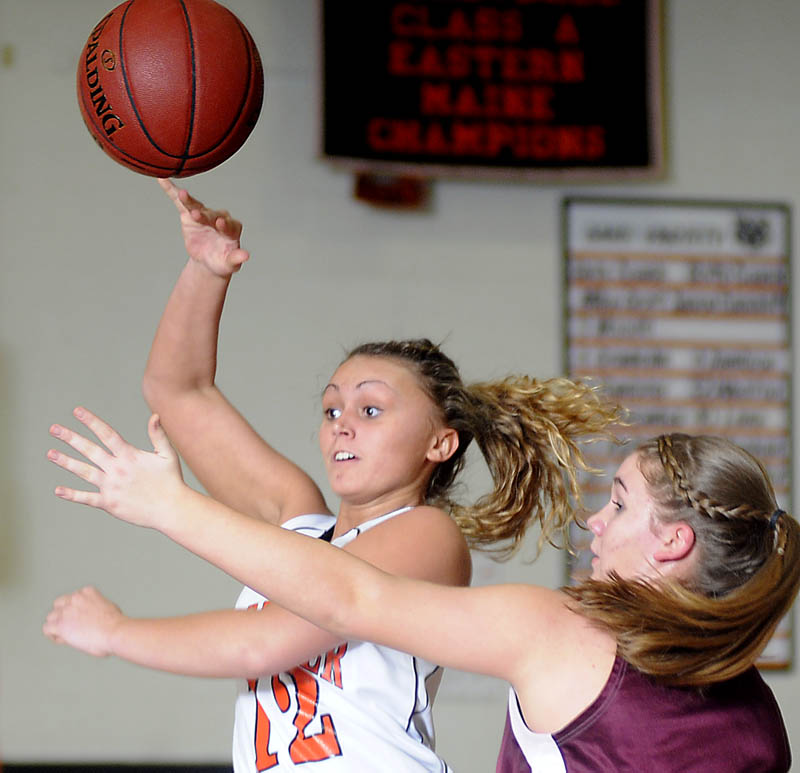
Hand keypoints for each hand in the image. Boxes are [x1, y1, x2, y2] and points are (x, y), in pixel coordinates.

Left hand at [43, 586, 123, 656]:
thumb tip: (93, 618)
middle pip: (59, 604)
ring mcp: (66, 611)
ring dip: (57, 625)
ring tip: (68, 635)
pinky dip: (53, 635)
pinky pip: (47, 629)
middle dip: (63, 614)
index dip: (75, 610)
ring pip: (51, 617)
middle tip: (72, 626)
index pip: (73, 598)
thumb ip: (96, 607)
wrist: (114, 631)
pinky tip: (64, 640)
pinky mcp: (60, 624)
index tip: (81, 619)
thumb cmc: (116, 624)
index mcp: (87, 592)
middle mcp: (75, 598)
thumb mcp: (108, 607)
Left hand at [47, 408, 184, 529]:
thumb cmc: (171, 480)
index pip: (106, 434)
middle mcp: (117, 469)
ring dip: (66, 461)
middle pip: (89, 450)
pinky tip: (58, 490)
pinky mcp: (109, 503)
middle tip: (54, 428)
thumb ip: (158, 435)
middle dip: (71, 438)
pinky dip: (72, 494)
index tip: (77, 412)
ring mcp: (111, 486)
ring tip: (50, 453)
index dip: (91, 422)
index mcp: (129, 456)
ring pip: (84, 471)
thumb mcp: (167, 455)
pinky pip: (87, 498)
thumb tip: (154, 415)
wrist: (171, 509)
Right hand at [159, 178, 248, 276]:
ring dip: (189, 200)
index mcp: (232, 228)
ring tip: (182, 194)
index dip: (224, 224)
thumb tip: (245, 256)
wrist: (208, 260)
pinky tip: (162, 179)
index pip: (229, 225)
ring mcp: (204, 214)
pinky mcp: (189, 213)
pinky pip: (180, 202)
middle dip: (204, 215)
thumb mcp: (229, 264)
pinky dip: (171, 190)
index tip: (219, 224)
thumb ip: (236, 258)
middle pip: (211, 215)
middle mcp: (219, 217)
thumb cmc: (222, 262)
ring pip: (196, 206)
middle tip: (196, 214)